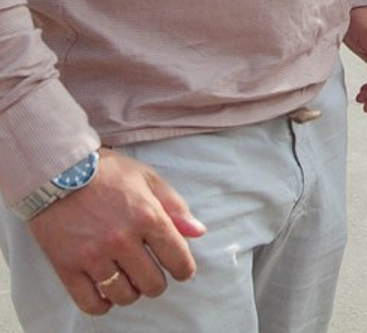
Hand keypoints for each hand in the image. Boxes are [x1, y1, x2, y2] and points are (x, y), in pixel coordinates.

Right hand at [27, 151, 204, 315]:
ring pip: (124, 295)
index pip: (177, 258)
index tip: (182, 271)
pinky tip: (107, 292)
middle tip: (153, 275)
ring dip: (131, 292)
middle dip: (157, 283)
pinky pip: (91, 303)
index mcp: (147, 216)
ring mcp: (94, 256)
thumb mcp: (148, 178)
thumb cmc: (107, 172)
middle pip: (152, 283)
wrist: (56, 172)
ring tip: (130, 280)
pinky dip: (103, 304)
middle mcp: (122, 240)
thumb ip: (175, 206)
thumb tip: (198, 232)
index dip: (184, 269)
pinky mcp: (68, 267)